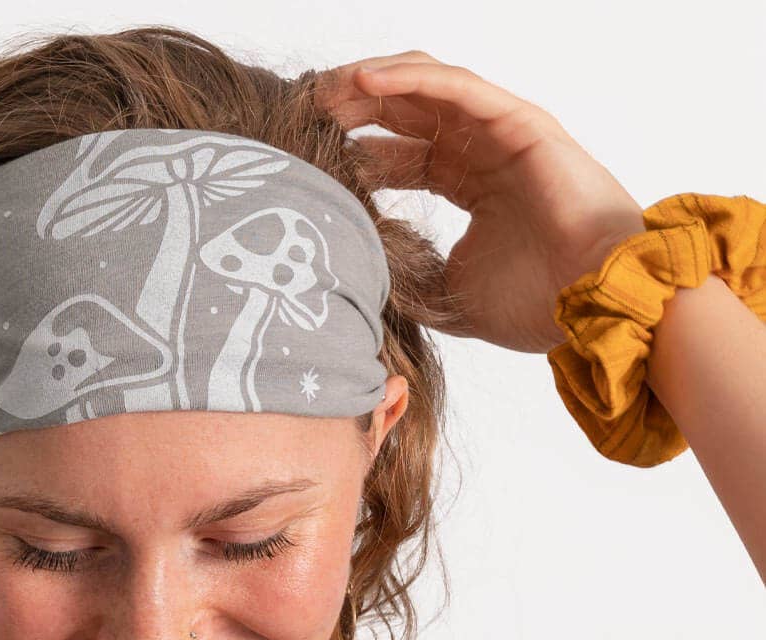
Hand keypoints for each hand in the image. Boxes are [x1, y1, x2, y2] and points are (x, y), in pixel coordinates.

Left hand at [315, 52, 646, 351]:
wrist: (590, 302)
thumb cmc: (536, 304)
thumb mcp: (450, 297)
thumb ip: (411, 280)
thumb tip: (362, 285)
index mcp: (469, 187)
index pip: (402, 156)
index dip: (357, 151)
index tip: (310, 158)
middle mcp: (483, 152)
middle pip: (406, 114)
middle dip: (353, 109)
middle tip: (304, 114)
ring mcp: (501, 133)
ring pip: (426, 89)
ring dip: (372, 85)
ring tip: (324, 92)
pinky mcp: (519, 122)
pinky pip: (456, 88)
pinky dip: (409, 80)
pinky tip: (364, 82)